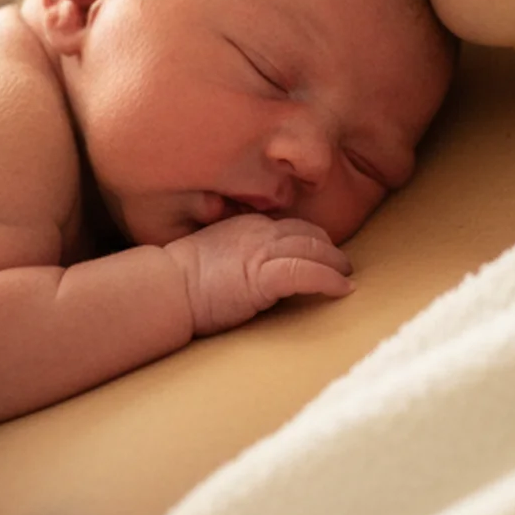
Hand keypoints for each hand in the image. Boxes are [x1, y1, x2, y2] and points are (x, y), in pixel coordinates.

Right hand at [161, 214, 353, 335]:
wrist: (166, 288)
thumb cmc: (181, 280)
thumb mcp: (214, 253)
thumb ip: (237, 253)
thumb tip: (250, 268)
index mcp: (247, 225)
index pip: (291, 226)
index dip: (311, 240)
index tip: (321, 254)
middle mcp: (259, 232)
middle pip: (309, 234)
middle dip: (329, 250)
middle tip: (342, 266)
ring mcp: (262, 252)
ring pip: (315, 250)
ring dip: (337, 265)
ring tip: (347, 278)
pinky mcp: (263, 277)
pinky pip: (308, 272)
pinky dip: (330, 279)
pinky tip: (342, 289)